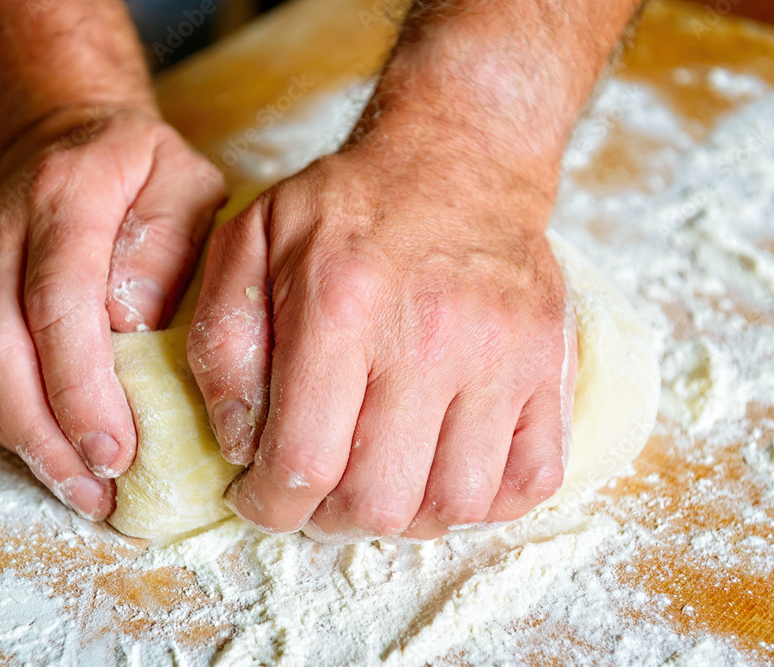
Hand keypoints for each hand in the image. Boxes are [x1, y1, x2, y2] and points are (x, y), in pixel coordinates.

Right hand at [0, 106, 224, 518]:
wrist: (73, 135)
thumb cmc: (148, 171)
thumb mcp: (190, 187)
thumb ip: (170, 252)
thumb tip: (135, 333)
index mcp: (67, 195)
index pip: (59, 299)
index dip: (81, 385)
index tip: (117, 451)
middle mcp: (4, 229)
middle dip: (46, 431)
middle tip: (101, 489)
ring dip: (24, 440)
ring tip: (83, 491)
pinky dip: (4, 424)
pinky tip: (53, 454)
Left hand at [188, 122, 575, 540]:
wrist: (458, 160)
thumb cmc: (346, 208)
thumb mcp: (251, 242)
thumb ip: (224, 343)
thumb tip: (240, 444)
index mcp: (341, 307)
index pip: (304, 462)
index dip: (271, 507)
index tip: (262, 499)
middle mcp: (428, 337)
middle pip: (380, 501)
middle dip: (332, 518)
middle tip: (319, 489)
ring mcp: (502, 354)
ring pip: (455, 505)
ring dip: (407, 515)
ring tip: (381, 476)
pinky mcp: (550, 363)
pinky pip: (531, 479)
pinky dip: (485, 499)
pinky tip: (444, 466)